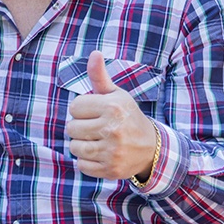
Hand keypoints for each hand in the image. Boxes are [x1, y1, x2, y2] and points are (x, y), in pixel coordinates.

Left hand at [66, 50, 156, 179]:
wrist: (151, 148)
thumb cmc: (127, 116)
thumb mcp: (116, 94)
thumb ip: (100, 76)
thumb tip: (95, 53)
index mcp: (113, 107)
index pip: (74, 107)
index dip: (81, 110)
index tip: (95, 113)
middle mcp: (113, 129)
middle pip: (71, 128)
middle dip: (80, 128)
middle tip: (96, 128)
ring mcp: (112, 152)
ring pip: (74, 147)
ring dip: (81, 145)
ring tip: (97, 141)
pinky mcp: (110, 170)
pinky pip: (81, 165)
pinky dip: (86, 161)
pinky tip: (100, 155)